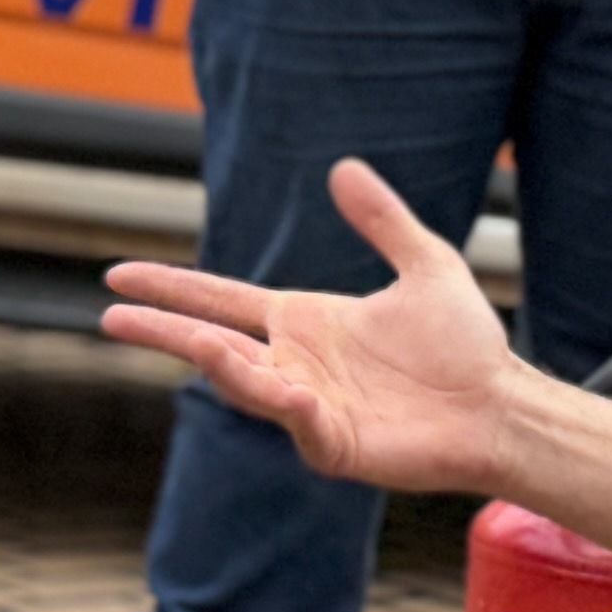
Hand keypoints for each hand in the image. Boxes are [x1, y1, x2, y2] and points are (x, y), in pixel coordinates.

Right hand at [100, 157, 523, 492]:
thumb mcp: (426, 264)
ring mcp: (309, 407)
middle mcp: (293, 364)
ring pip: (246, 384)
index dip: (171, 289)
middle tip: (111, 317)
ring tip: (197, 343)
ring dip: (220, 367)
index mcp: (303, 323)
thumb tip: (343, 167)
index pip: (219, 300)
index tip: (119, 276)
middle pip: (210, 344)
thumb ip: (383, 220)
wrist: (501, 405)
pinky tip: (293, 390)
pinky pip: (302, 424)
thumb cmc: (465, 346)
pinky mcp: (335, 444)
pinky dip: (292, 408)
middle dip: (162, 332)